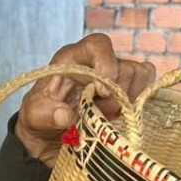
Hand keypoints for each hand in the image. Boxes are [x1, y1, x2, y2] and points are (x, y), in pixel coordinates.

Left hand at [16, 33, 155, 166]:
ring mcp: (114, 75)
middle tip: (99, 113)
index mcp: (72, 59)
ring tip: (107, 115)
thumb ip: (45, 115)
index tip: (101, 93)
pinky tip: (122, 114)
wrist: (49, 136)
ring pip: (140, 75)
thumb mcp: (33, 118)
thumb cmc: (40, 119)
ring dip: (128, 100)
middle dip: (116, 95)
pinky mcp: (127, 89)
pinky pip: (147, 85)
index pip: (98, 44)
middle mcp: (96, 62)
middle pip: (124, 66)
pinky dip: (139, 101)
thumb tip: (65, 115)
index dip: (106, 65)